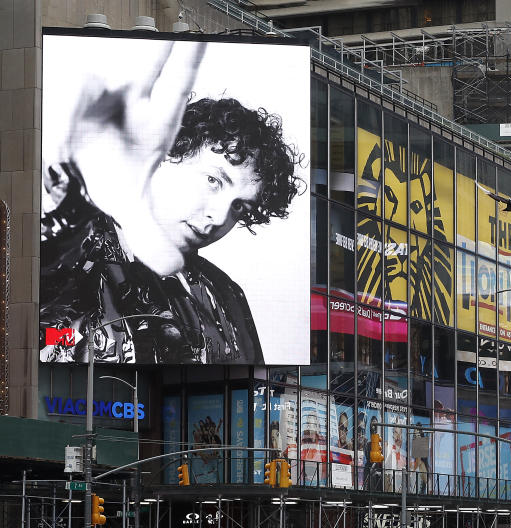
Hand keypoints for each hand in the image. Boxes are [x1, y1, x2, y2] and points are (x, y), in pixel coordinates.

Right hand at [62, 41, 205, 274]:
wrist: (74, 178)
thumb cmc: (111, 178)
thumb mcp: (133, 212)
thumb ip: (151, 238)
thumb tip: (174, 270)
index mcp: (158, 119)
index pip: (178, 81)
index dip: (189, 57)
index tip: (197, 34)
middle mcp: (130, 102)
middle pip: (149, 64)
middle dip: (161, 45)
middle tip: (179, 26)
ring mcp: (98, 98)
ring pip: (95, 84)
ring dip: (91, 89)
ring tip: (98, 86)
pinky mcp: (68, 105)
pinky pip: (66, 107)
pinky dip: (66, 118)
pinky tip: (65, 138)